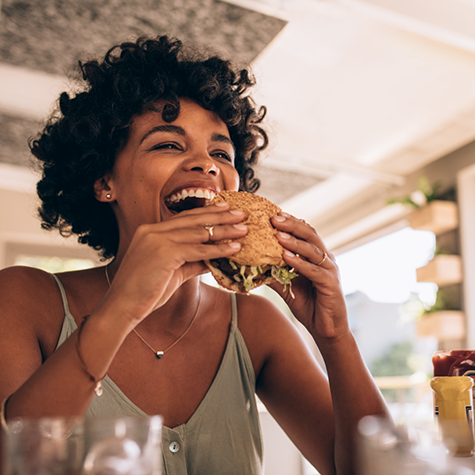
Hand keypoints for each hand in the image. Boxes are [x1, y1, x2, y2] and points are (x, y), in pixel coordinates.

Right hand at [102, 203, 246, 324]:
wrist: (122, 307)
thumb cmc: (145, 292)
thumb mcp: (172, 272)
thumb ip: (191, 262)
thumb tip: (213, 259)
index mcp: (151, 231)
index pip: (184, 218)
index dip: (206, 213)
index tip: (225, 209)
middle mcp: (153, 230)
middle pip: (194, 220)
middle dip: (220, 216)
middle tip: (241, 213)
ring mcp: (157, 239)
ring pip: (199, 232)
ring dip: (224, 231)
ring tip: (243, 229)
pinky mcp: (164, 252)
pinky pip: (198, 249)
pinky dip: (218, 249)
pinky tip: (234, 248)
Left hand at [269, 213, 348, 339]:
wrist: (326, 329)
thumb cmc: (308, 305)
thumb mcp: (287, 286)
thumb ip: (274, 273)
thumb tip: (253, 264)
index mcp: (316, 256)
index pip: (304, 232)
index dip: (290, 222)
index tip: (272, 214)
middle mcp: (325, 259)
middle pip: (310, 235)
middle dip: (291, 225)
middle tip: (274, 217)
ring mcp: (330, 270)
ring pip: (312, 250)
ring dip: (294, 241)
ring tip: (278, 234)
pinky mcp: (330, 284)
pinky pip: (314, 270)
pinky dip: (299, 262)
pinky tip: (286, 257)